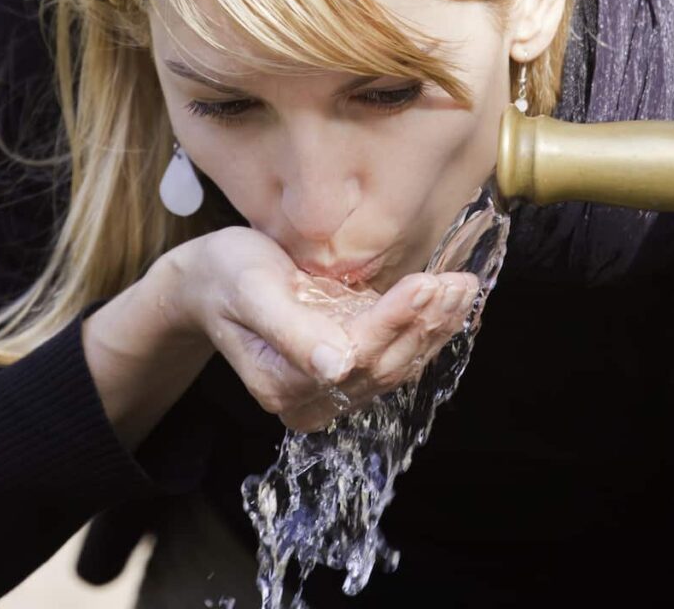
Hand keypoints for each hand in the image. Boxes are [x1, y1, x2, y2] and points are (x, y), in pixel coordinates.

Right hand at [161, 226, 479, 431]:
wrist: (210, 282)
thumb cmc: (226, 276)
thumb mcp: (250, 292)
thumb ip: (290, 331)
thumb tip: (336, 367)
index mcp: (284, 383)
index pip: (357, 355)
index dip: (396, 320)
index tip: (426, 283)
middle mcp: (311, 397)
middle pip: (384, 363)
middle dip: (426, 323)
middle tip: (458, 283)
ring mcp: (330, 387)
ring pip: (397, 363)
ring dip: (435, 328)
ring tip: (463, 290)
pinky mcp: (345, 369)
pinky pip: (393, 355)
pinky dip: (424, 329)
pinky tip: (447, 305)